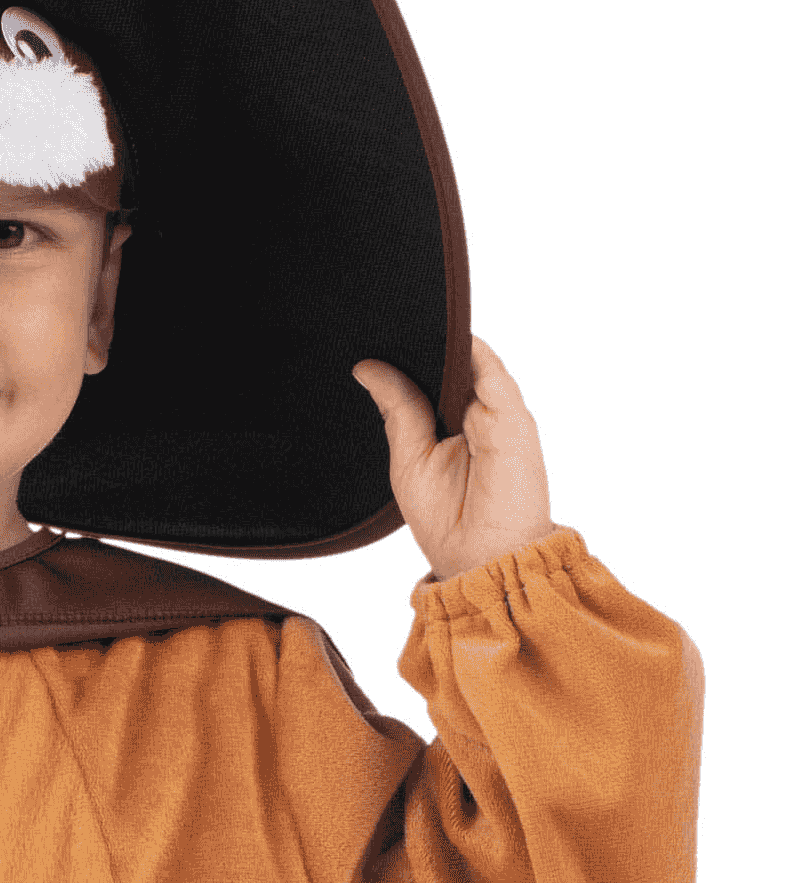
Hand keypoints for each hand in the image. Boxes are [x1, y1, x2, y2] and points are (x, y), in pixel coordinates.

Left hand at [352, 336, 555, 583]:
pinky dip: (476, 358)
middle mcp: (479, 413)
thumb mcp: (409, 457)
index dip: (414, 349)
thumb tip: (366, 367)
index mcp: (454, 420)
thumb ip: (398, 409)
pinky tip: (453, 345)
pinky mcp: (516, 425)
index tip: (380, 329)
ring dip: (449, 343)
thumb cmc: (448, 520)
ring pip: (477, 361)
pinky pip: (497, 380)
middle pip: (456, 360)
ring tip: (415, 324)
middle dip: (429, 339)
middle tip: (391, 318)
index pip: (436, 371)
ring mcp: (499, 416)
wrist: (483, 564)